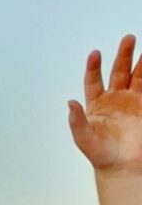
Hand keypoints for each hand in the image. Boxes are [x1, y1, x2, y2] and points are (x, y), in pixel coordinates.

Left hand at [68, 34, 141, 177]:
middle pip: (119, 71)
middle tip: (129, 38)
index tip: (95, 53)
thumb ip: (76, 120)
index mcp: (96, 104)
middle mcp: (114, 99)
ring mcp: (132, 101)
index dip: (94, 67)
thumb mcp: (83, 138)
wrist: (122, 166)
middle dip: (124, 54)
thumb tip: (69, 102)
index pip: (93, 80)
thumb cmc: (101, 154)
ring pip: (138, 76)